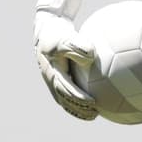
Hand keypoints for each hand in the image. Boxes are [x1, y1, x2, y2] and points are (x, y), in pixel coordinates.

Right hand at [34, 0, 97, 120]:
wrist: (46, 27)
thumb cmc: (57, 32)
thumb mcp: (66, 37)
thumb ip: (77, 46)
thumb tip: (91, 55)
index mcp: (52, 73)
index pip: (65, 90)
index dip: (78, 99)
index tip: (93, 103)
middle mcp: (51, 79)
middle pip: (64, 100)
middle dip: (78, 109)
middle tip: (95, 114)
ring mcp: (53, 78)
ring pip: (65, 98)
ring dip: (77, 107)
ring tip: (95, 113)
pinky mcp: (58, 74)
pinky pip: (69, 89)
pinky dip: (79, 97)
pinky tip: (95, 96)